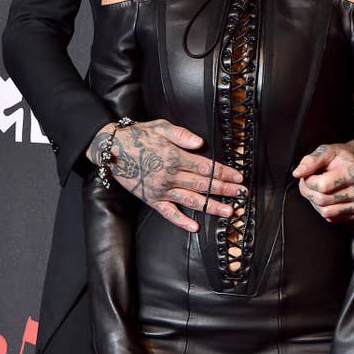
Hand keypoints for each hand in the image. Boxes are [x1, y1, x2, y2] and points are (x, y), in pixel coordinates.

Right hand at [88, 119, 244, 231]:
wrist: (112, 149)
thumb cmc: (137, 136)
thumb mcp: (160, 127)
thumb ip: (181, 135)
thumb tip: (200, 143)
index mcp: (174, 157)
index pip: (206, 167)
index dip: (224, 172)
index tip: (238, 177)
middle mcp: (169, 176)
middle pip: (203, 185)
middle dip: (225, 189)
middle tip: (242, 194)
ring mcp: (161, 190)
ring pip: (192, 200)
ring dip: (212, 207)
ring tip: (229, 211)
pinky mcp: (151, 199)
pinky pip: (169, 213)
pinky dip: (182, 221)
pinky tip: (195, 226)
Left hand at [292, 139, 353, 221]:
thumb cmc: (342, 158)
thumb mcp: (326, 151)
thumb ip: (310, 161)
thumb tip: (297, 173)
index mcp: (353, 172)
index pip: (322, 185)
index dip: (309, 180)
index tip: (311, 174)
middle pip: (322, 200)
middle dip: (309, 192)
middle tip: (311, 182)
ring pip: (325, 212)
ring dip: (316, 202)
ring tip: (320, 190)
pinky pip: (332, 219)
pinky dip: (325, 209)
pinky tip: (329, 196)